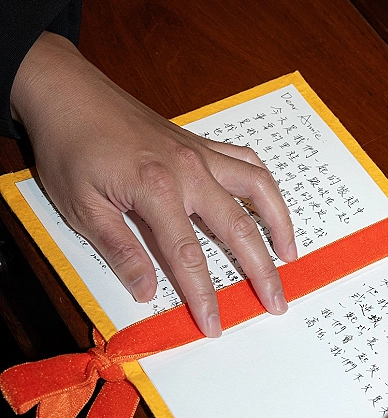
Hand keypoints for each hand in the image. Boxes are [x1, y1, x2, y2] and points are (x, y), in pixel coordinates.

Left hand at [10, 32, 296, 336]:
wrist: (69, 92)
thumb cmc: (69, 148)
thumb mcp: (82, 207)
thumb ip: (119, 250)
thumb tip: (147, 290)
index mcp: (157, 189)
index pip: (189, 257)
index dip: (204, 296)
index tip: (214, 325)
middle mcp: (189, 170)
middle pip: (239, 227)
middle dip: (261, 271)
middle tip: (277, 302)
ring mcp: (199, 153)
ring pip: (257, 188)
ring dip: (279, 223)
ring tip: (289, 256)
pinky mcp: (199, 142)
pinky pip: (245, 160)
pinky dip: (263, 185)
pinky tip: (268, 205)